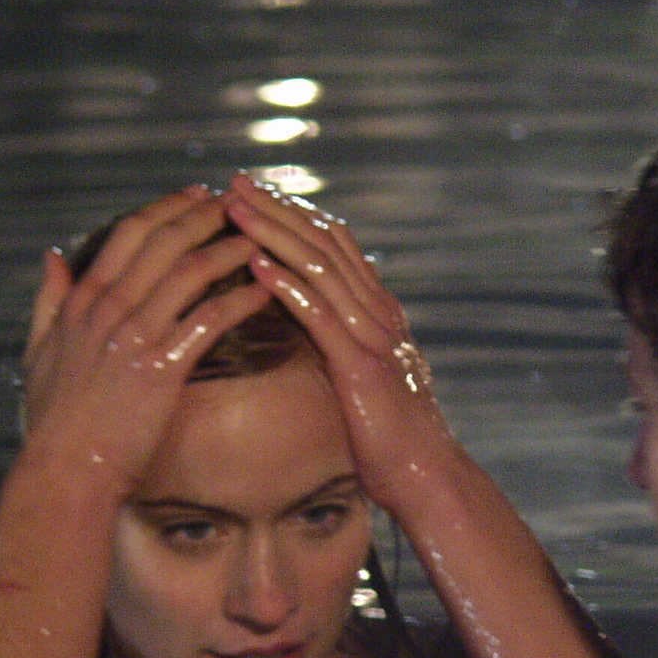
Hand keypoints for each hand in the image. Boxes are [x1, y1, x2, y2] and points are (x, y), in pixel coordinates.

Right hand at [20, 186, 270, 491]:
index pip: (130, 234)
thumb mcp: (37, 351)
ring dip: (229, 250)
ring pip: (190, 273)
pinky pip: (209, 320)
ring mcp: (134, 336)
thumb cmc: (55, 420)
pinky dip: (240, 299)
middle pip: (164, 242)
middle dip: (206, 217)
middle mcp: (108, 309)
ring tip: (261, 240)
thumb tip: (53, 255)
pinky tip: (265, 290)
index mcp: (82, 300)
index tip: (198, 196)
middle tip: (239, 205)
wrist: (67, 470)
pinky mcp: (161, 367)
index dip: (169, 208)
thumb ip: (47, 299)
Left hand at [221, 174, 458, 508]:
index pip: (334, 242)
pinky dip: (287, 285)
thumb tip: (308, 324)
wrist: (424, 475)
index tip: (253, 192)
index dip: (293, 212)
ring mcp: (373, 334)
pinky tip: (255, 266)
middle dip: (276, 208)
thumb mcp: (361, 376)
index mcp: (377, 309)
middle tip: (233, 182)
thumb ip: (341, 341)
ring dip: (273, 233)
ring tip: (234, 210)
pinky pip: (320, 315)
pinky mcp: (361, 365)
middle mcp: (379, 310)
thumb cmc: (388, 436)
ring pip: (320, 266)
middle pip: (324, 240)